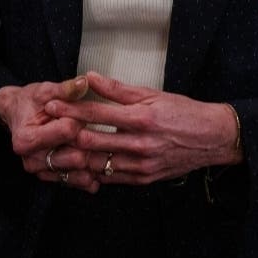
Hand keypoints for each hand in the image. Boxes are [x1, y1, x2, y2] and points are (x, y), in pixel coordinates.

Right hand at [0, 76, 98, 192]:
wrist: (19, 115)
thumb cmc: (31, 102)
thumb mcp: (45, 90)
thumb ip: (65, 88)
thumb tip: (84, 82)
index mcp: (26, 139)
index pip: (66, 132)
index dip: (80, 120)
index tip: (84, 112)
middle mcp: (32, 160)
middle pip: (74, 157)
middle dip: (91, 143)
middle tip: (100, 131)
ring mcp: (42, 172)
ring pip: (79, 173)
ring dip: (96, 162)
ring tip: (108, 148)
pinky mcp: (53, 179)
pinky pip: (78, 182)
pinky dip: (93, 174)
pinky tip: (104, 164)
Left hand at [43, 72, 241, 185]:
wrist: (211, 139)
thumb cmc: (182, 112)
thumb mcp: (153, 94)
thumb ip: (119, 89)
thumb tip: (90, 77)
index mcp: (142, 118)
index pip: (97, 113)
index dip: (71, 109)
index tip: (52, 104)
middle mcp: (139, 144)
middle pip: (91, 140)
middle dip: (65, 133)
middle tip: (46, 127)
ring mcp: (140, 166)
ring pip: (97, 163)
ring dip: (74, 155)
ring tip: (55, 148)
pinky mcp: (142, 179)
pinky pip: (110, 178)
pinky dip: (92, 171)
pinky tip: (78, 163)